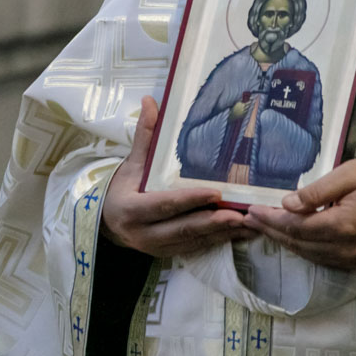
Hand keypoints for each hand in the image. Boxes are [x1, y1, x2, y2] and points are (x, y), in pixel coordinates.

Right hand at [99, 97, 255, 257]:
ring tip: (249, 224)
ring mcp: (157, 247)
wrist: (107, 223)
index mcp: (131, 209)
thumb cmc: (121, 189)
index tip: (215, 193)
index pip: (164, 204)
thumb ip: (145, 136)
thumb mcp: (131, 164)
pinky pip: (197, 249)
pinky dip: (220, 241)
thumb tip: (151, 101)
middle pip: (183, 228)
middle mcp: (144, 233)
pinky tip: (240, 233)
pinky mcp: (169, 254)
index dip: (189, 200)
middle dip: (213, 222)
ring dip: (222, 234)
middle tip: (240, 215)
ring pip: (194, 241)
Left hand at [244, 158, 355, 269]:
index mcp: (344, 224)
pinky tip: (288, 237)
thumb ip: (317, 191)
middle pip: (298, 242)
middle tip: (250, 218)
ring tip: (263, 226)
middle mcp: (347, 247)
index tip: (253, 209)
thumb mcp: (349, 174)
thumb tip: (287, 203)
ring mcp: (352, 258)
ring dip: (283, 240)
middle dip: (271, 230)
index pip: (296, 226)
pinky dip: (301, 248)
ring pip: (307, 253)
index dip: (271, 219)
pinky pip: (320, 258)